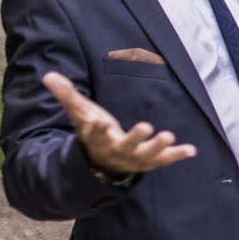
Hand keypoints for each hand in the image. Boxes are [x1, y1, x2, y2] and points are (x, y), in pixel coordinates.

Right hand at [42, 71, 196, 175]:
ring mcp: (133, 158)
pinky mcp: (149, 161)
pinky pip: (164, 160)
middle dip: (135, 138)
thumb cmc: (92, 133)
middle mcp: (116, 151)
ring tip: (168, 135)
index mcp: (97, 139)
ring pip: (146, 156)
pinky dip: (176, 155)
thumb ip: (67, 95)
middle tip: (145, 126)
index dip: (97, 129)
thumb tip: (47, 75)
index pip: (94, 135)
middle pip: (125, 146)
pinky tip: (191, 150)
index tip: (99, 122)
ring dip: (158, 147)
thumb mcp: (80, 114)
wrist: (101, 164)